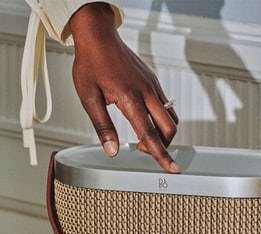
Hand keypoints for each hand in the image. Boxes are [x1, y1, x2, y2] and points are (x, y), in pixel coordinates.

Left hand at [69, 3, 179, 172]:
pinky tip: (144, 118)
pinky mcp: (154, 82)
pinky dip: (161, 119)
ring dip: (163, 133)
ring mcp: (153, 86)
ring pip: (172, 117)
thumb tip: (112, 150)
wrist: (98, 37)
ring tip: (142, 136)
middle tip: (141, 150)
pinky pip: (167, 105)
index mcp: (130, 99)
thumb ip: (103, 126)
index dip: (162, 156)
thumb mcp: (88, 98)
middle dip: (163, 146)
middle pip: (169, 128)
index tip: (173, 170)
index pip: (150, 135)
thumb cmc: (90, 65)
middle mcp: (147, 92)